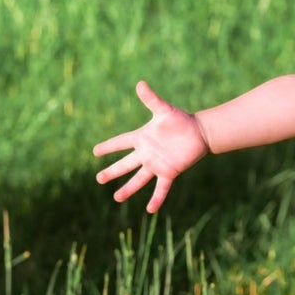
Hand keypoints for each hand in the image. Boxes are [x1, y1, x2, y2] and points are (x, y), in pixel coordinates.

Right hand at [93, 81, 209, 213]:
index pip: (120, 142)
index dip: (108, 147)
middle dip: (112, 172)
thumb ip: (151, 100)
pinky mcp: (169, 172)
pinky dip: (157, 198)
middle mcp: (146, 153)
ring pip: (139, 179)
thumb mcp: (164, 110)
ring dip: (128, 189)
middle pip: (125, 164)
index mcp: (142, 138)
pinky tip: (151, 210)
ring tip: (116, 198)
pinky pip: (161, 188)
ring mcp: (157, 164)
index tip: (95, 151)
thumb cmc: (181, 119)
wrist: (199, 132)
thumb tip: (140, 84)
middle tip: (98, 179)